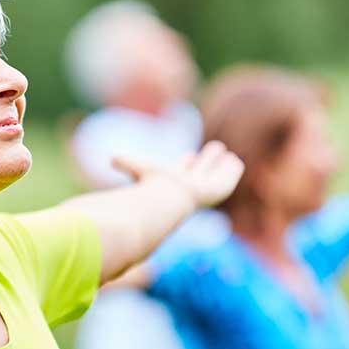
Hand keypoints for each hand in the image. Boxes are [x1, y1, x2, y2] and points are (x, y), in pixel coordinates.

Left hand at [112, 141, 243, 208]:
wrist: (167, 199)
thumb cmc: (151, 186)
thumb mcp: (138, 167)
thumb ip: (126, 163)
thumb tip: (111, 158)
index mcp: (172, 183)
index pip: (181, 173)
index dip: (186, 165)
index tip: (189, 156)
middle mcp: (189, 186)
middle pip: (199, 172)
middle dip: (205, 162)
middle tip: (215, 149)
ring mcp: (204, 189)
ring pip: (214, 176)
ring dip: (219, 165)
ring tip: (229, 155)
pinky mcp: (218, 191)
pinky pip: (228, 180)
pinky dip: (231, 172)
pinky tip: (237, 163)